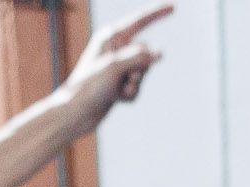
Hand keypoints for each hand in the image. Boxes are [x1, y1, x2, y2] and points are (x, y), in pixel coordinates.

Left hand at [53, 5, 168, 132]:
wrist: (75, 113)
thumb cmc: (89, 86)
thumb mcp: (115, 67)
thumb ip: (138, 57)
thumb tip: (159, 52)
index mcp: (111, 36)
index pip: (140, 20)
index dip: (158, 13)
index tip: (174, 7)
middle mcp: (116, 48)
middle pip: (146, 52)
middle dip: (141, 68)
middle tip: (125, 78)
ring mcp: (118, 66)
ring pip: (143, 72)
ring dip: (135, 84)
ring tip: (118, 91)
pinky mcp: (119, 82)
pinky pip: (137, 87)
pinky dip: (130, 95)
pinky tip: (116, 99)